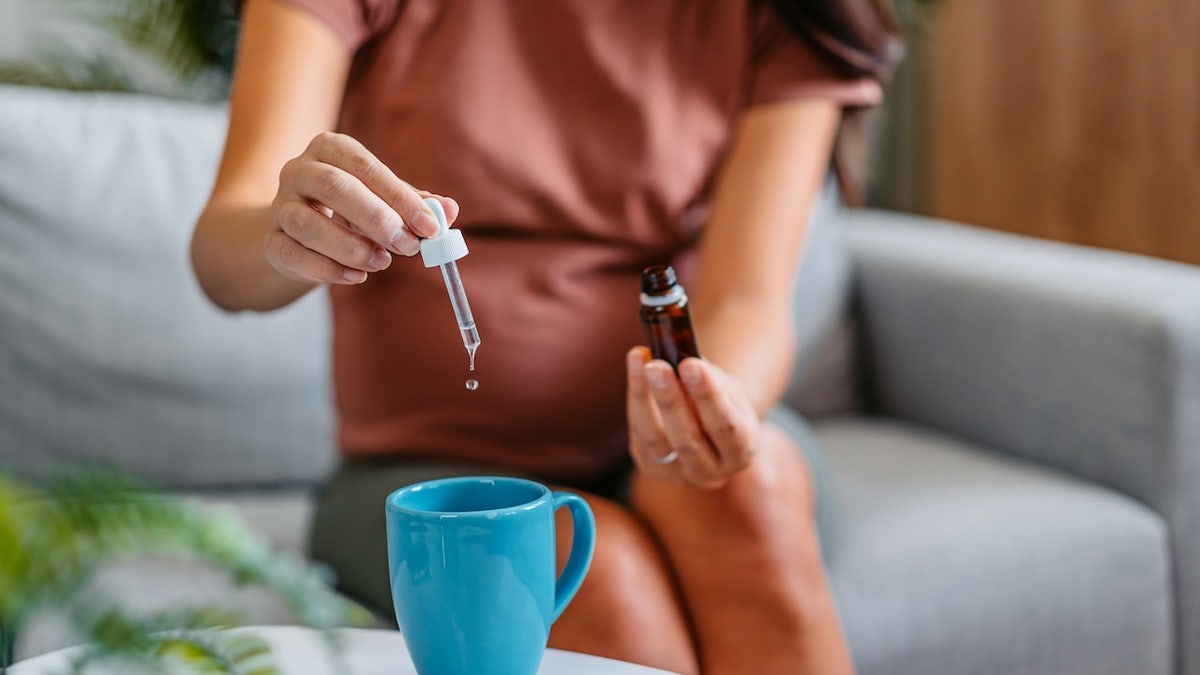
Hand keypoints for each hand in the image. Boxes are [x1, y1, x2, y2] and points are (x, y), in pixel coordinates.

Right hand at [266, 131, 458, 284]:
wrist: (295, 234)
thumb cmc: (347, 210)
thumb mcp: (382, 200)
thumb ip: (414, 203)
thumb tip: (449, 209)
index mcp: (330, 149)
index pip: (364, 165)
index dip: (399, 196)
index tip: (429, 225)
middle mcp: (299, 171)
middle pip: (334, 186)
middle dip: (377, 218)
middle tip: (408, 246)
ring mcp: (279, 206)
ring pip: (307, 223)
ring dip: (351, 246)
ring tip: (382, 262)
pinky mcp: (270, 241)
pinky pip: (292, 253)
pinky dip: (327, 269)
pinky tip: (356, 276)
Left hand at [626, 346, 762, 488]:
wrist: (710, 430)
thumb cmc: (722, 402)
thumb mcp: (727, 389)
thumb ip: (706, 377)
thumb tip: (676, 355)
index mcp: (741, 450)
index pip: (725, 426)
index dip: (707, 395)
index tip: (691, 365)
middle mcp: (712, 471)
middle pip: (687, 439)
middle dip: (670, 399)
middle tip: (656, 366)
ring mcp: (679, 474)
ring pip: (655, 440)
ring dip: (644, 398)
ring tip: (640, 362)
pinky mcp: (651, 467)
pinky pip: (638, 435)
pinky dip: (635, 400)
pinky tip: (636, 370)